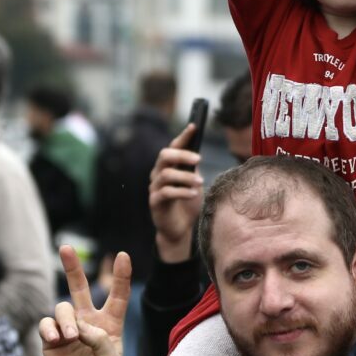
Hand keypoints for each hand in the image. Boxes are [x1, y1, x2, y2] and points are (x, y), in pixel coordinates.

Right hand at [39, 245, 130, 355]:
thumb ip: (100, 340)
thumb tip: (80, 326)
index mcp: (110, 323)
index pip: (118, 295)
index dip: (121, 276)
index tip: (123, 256)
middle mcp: (88, 320)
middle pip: (80, 287)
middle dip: (73, 267)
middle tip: (66, 248)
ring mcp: (68, 327)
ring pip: (63, 307)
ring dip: (65, 319)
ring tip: (68, 337)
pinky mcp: (50, 338)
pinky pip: (46, 324)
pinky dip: (49, 328)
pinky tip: (55, 339)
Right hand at [150, 124, 203, 263]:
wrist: (181, 229)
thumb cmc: (188, 203)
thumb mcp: (194, 182)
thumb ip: (192, 169)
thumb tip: (197, 153)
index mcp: (168, 166)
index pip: (173, 147)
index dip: (183, 136)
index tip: (194, 126)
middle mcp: (158, 174)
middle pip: (165, 156)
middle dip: (182, 155)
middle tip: (199, 159)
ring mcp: (154, 188)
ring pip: (166, 174)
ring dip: (186, 177)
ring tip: (200, 183)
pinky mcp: (155, 202)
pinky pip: (166, 192)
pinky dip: (181, 191)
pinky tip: (193, 194)